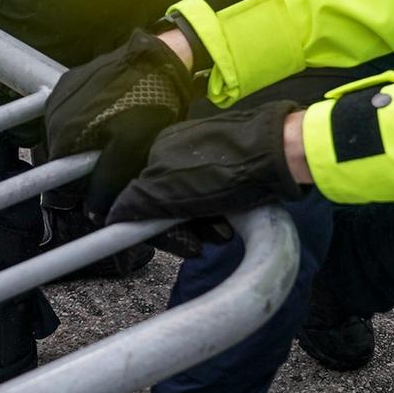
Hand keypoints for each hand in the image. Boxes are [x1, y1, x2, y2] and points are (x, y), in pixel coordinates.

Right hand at [43, 28, 199, 217]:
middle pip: (58, 151)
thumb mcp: (130, 151)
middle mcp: (52, 112)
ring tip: (109, 137)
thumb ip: (106, 182)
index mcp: (62, 132)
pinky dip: (83, 120)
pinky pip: (69, 110)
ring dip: (80, 140)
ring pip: (63, 131)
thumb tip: (91, 213)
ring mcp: (59, 93)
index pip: (56, 173)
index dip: (77, 185)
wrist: (156, 59)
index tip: (97, 185)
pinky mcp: (70, 79)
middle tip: (107, 161)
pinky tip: (107, 118)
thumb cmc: (146, 106)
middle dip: (78, 161)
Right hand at [107, 101, 304, 224]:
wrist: (281, 154)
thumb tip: (112, 216)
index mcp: (158, 149)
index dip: (148, 222)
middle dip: (179, 226)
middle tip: (197, 244)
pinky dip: (217, 212)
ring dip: (201, 224)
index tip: (161, 241)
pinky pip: (213, 193)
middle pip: (166, 198)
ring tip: (221, 233)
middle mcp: (178, 148)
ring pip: (192, 199)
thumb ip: (138, 202)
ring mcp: (206, 152)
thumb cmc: (226, 172)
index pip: (140, 193)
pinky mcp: (232, 159)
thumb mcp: (172, 192)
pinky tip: (229, 222)